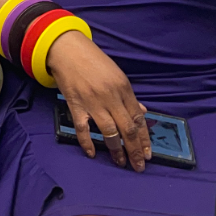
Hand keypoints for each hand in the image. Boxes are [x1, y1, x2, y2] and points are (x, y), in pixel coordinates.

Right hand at [45, 31, 149, 172]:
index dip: (144, 138)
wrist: (67, 49)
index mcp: (124, 88)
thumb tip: (142, 112)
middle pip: (127, 128)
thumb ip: (129, 96)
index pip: (138, 118)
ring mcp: (93, 102)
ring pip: (109, 132)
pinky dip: (87, 143)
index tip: (147, 154)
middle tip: (139, 166)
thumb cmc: (93, 61)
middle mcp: (111, 97)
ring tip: (121, 163)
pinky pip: (83, 128)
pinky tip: (92, 153)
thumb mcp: (117, 75)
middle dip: (135, 150)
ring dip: (117, 150)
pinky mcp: (75, 105)